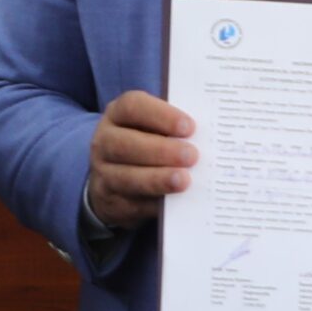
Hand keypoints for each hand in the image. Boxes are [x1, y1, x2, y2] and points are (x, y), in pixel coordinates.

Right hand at [85, 90, 196, 230]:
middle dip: (161, 150)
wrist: (116, 178)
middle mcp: (104, 141)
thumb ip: (173, 128)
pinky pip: (131, 204)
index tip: (189, 127)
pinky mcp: (110, 201)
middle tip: (192, 156)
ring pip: (125, 177)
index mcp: (117, 114)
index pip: (132, 106)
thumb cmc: (146, 144)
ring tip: (184, 180)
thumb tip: (208, 135)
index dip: (161, 115)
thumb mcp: (153, 128)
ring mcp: (103, 173)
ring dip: (157, 179)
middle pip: (125, 144)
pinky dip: (155, 204)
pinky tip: (175, 202)